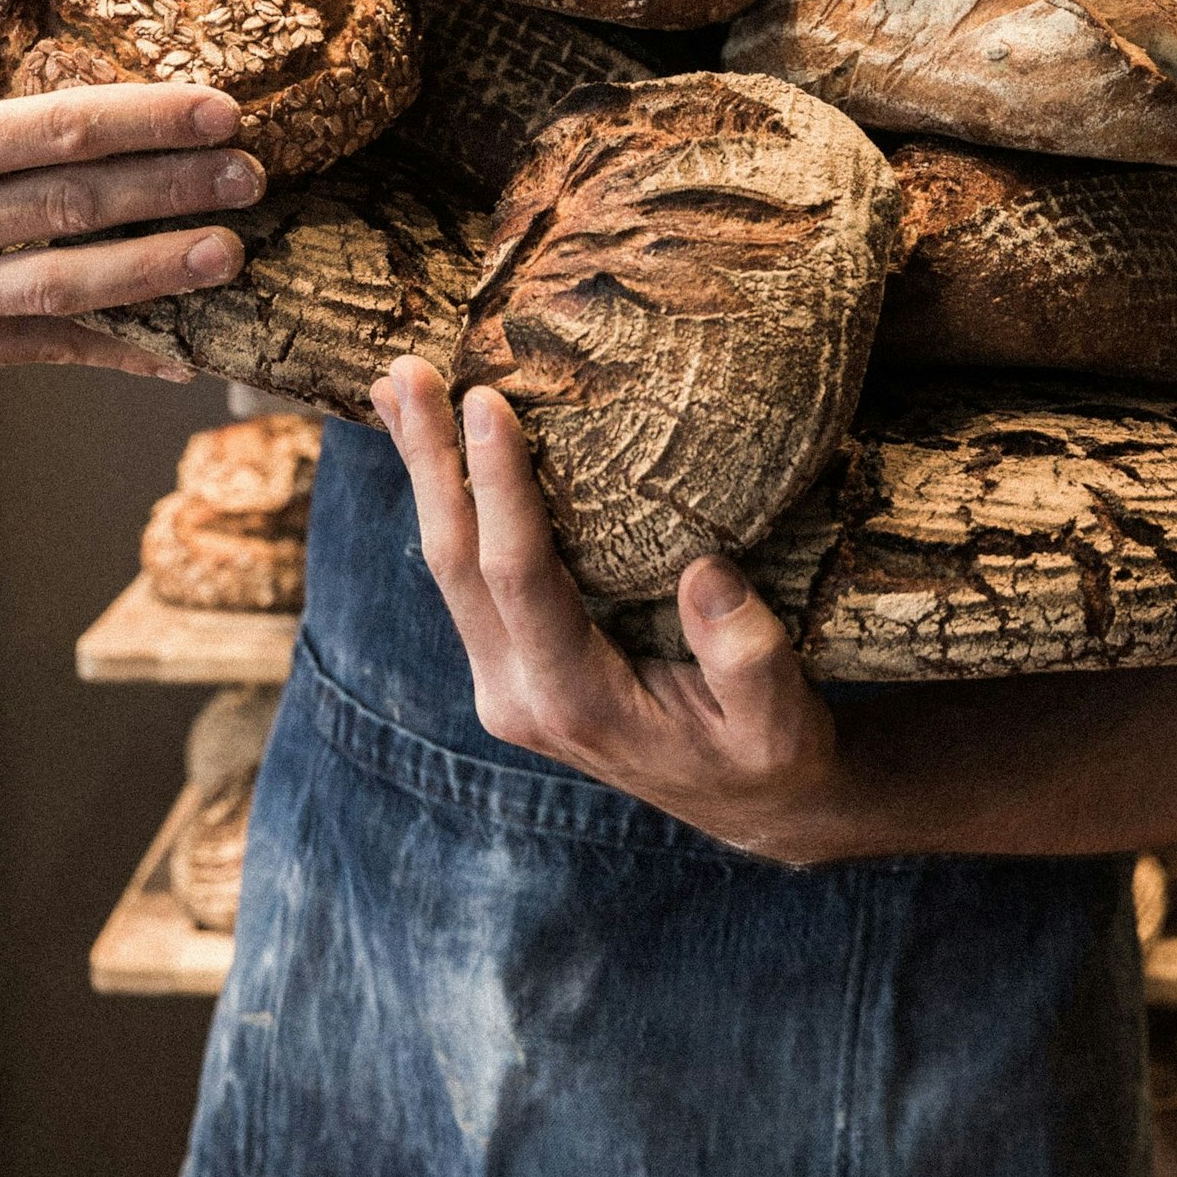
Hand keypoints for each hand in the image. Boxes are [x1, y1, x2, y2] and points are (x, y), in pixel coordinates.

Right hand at [0, 0, 264, 375]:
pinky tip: (186, 348)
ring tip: (233, 254)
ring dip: (157, 277)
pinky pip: (42, 348)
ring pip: (61, 291)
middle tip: (253, 176)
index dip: (148, 121)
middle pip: (71, 210)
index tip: (226, 111)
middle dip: (172, 192)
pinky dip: (117, 351)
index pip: (56, 130)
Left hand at [372, 355, 864, 862]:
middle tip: (405, 371)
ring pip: (444, 561)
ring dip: (425, 469)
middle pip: (454, 561)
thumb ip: (747, 658)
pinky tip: (431, 440)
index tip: (488, 401)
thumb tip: (705, 573)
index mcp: (574, 703)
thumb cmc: (770, 754)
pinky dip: (446, 496)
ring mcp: (502, 678)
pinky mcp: (506, 658)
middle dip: (430, 460)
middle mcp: (517, 693)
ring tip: (396, 385)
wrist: (750, 805)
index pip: (518, 577)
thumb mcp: (781, 722)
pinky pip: (464, 568)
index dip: (499, 487)